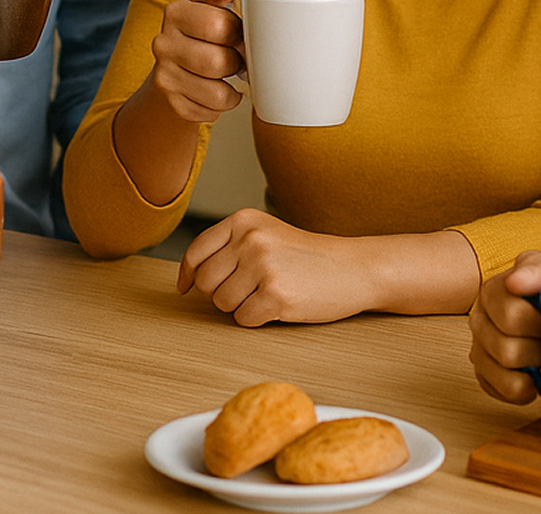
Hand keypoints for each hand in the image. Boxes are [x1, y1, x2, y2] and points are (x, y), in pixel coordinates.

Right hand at [146, 0, 244, 123]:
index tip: (239, 37)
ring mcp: (165, 76)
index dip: (238, 34)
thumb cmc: (196, 37)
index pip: (218, 25)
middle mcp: (163, 44)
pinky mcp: (173, 104)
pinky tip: (215, 93)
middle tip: (238, 62)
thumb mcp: (205, 10)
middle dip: (237, 64)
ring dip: (233, 89)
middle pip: (218, 61)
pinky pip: (212, 110)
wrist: (170, 76)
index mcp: (174, 13)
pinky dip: (222, 105)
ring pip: (218, 92)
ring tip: (228, 78)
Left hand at [177, 208, 372, 325]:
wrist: (353, 268)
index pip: (197, 251)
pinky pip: (243, 319)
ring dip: (241, 307)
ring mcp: (263, 267)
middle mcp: (250, 239)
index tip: (186, 287)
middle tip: (249, 290)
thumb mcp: (266, 234)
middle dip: (221, 293)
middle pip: (206, 282)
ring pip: (222, 303)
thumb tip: (187, 280)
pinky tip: (279, 306)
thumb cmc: (306, 256)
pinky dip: (257, 319)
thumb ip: (229, 247)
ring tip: (268, 294)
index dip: (188, 274)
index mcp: (244, 220)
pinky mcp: (276, 295)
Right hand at [468, 250, 540, 402]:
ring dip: (532, 370)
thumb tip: (514, 282)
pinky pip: (500, 389)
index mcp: (494, 290)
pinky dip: (523, 387)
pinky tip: (535, 373)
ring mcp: (480, 346)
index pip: (509, 317)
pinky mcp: (485, 372)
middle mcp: (480, 318)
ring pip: (502, 373)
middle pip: (505, 349)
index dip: (538, 325)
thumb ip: (537, 271)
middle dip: (538, 349)